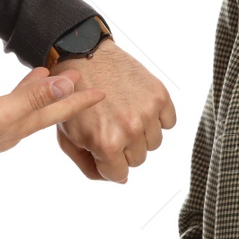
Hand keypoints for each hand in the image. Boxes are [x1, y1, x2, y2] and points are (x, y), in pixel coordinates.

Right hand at [0, 64, 104, 162]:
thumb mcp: (0, 112)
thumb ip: (31, 99)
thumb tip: (65, 87)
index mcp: (18, 126)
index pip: (57, 112)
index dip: (80, 101)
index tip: (102, 93)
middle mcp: (6, 128)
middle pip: (40, 107)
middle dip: (59, 92)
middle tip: (76, 76)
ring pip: (14, 103)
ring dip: (29, 88)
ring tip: (40, 71)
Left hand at [52, 41, 174, 182]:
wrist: (83, 57)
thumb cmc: (72, 99)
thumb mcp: (69, 139)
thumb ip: (90, 167)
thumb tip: (121, 180)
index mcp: (106, 143)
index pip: (119, 174)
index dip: (108, 163)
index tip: (101, 146)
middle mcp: (130, 129)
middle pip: (138, 160)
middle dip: (124, 148)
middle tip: (110, 126)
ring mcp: (147, 111)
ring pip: (154, 143)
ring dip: (141, 134)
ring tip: (123, 113)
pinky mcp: (160, 94)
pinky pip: (169, 122)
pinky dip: (157, 118)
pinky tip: (138, 105)